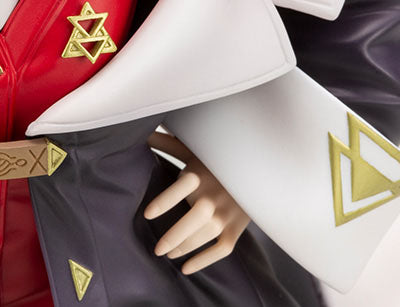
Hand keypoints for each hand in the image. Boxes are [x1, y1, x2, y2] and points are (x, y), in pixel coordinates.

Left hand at [144, 132, 249, 274]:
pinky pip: (221, 249)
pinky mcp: (237, 227)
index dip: (163, 203)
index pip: (180, 189)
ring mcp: (227, 214)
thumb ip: (167, 145)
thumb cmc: (215, 160)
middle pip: (192, 220)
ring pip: (203, 236)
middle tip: (156, 249)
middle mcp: (214, 196)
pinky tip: (186, 267)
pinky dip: (204, 261)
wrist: (256, 170)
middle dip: (172, 237)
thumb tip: (143, 132)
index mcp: (200, 174)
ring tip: (168, 254)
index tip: (147, 215)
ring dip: (184, 248)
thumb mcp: (193, 149)